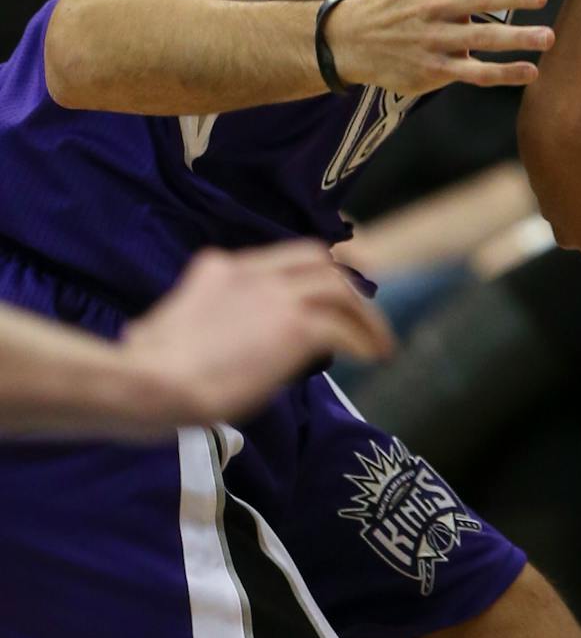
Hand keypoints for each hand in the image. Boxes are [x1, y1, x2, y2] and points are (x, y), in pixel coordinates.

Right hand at [121, 244, 393, 426]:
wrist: (148, 382)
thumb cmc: (144, 369)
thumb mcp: (169, 324)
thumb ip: (199, 318)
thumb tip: (190, 338)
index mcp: (220, 268)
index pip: (282, 255)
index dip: (313, 269)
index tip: (331, 285)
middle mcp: (253, 273)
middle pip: (319, 263)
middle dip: (348, 283)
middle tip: (365, 308)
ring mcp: (276, 297)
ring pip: (340, 290)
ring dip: (366, 315)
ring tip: (381, 341)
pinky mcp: (294, 327)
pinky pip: (344, 327)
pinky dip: (364, 339)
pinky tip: (373, 355)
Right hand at [327, 0, 551, 96]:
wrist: (353, 40)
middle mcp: (436, 5)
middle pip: (479, 0)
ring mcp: (436, 39)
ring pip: (481, 39)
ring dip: (516, 39)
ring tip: (547, 37)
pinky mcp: (436, 69)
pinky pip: (475, 73)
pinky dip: (503, 74)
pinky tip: (530, 70)